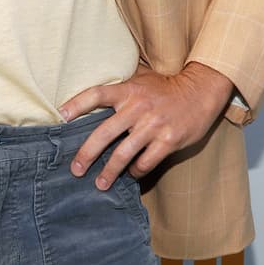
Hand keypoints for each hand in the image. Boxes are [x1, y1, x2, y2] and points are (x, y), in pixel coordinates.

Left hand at [59, 62, 234, 188]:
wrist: (201, 90)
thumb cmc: (167, 89)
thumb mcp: (142, 81)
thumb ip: (121, 91)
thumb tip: (92, 105)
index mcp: (129, 90)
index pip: (97, 94)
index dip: (77, 104)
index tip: (61, 116)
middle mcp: (139, 107)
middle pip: (104, 133)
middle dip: (87, 154)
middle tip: (76, 170)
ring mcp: (154, 125)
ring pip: (123, 154)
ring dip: (109, 171)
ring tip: (100, 183)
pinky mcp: (169, 140)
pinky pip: (146, 162)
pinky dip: (137, 171)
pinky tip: (132, 174)